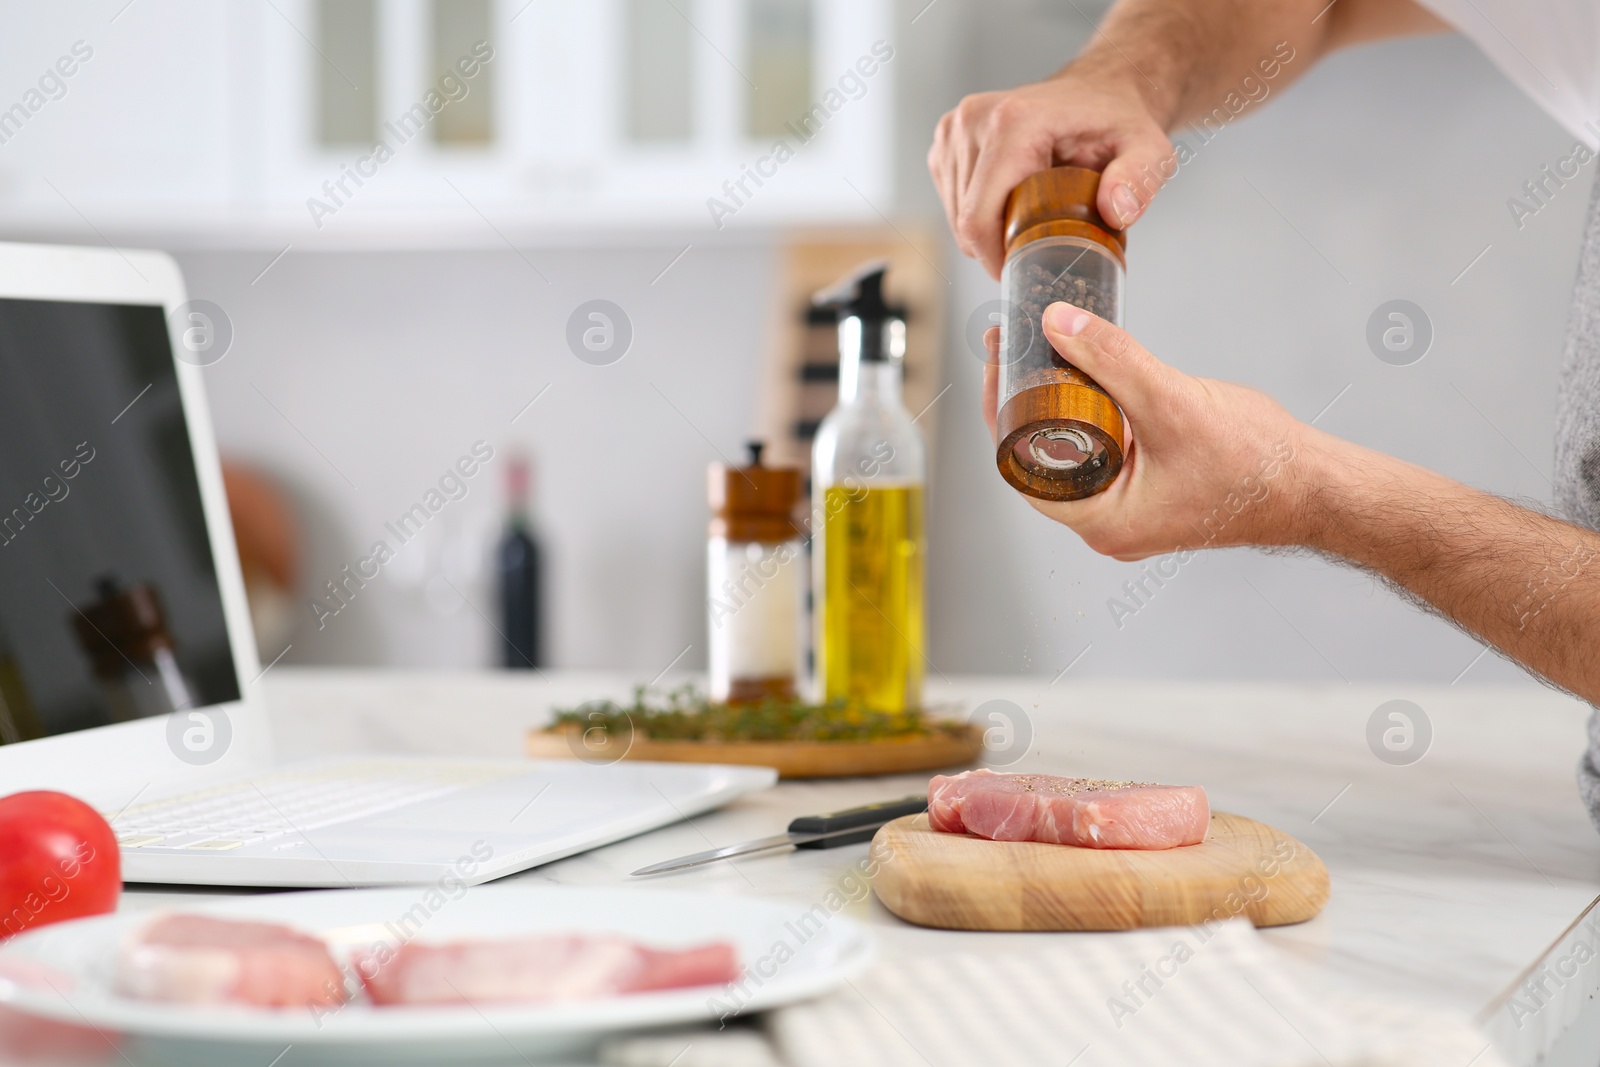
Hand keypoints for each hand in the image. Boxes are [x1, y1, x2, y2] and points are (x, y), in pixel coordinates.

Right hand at [929, 69, 1174, 278]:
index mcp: (1012, 123)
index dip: (995, 259)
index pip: (977, 218)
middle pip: (964, 220)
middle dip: (996, 247)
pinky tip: (1011, 200)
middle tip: (1038, 246)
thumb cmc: (1119, 121)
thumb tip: (1115, 211)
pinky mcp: (947, 139)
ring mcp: (955, 128)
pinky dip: (977, 213)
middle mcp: (974, 120)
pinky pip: (952, 199)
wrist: (1100, 89)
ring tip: (1029, 217)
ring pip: (954, 213)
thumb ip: (1139, 178)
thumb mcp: (1148, 150)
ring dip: (987, 230)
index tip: (1024, 272)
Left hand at [981, 305, 1328, 559]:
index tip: (1000, 355)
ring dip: (1057, 400)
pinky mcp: (1150, 490)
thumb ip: (1112, 360)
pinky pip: (1103, 448)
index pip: (1019, 465)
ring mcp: (1130, 508)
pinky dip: (1092, 409)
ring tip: (1042, 345)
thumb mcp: (1172, 400)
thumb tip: (1054, 322)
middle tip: (1014, 340)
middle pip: (1039, 455)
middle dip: (1024, 395)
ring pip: (1071, 450)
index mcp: (1101, 522)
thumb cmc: (1256, 460)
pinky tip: (1088, 369)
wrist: (1317, 486)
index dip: (1002, 408)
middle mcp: (1108, 524)